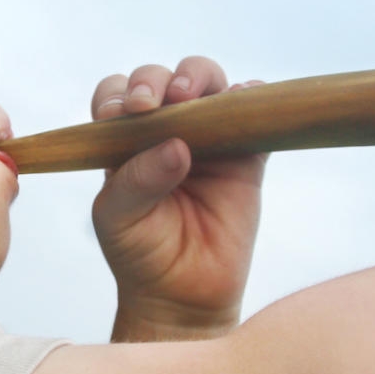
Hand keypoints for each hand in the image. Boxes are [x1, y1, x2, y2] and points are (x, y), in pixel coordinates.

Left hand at [90, 57, 267, 341]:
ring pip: (209, 87)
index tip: (123, 112)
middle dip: (157, 80)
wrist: (182, 296)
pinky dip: (255, 99)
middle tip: (152, 103)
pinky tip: (247, 96)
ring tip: (192, 95)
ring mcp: (209, 140)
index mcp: (126, 140)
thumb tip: (176, 145)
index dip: (120, 93)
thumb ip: (137, 180)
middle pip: (164, 81)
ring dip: (200, 77)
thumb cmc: (140, 252)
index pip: (119, 96)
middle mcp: (166, 130)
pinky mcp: (246, 158)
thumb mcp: (119, 218)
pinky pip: (256, 118)